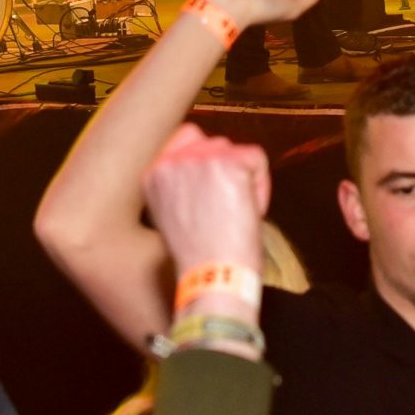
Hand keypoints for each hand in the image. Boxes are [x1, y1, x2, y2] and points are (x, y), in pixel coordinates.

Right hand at [140, 123, 269, 278]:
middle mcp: (172, 160)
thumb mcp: (173, 214)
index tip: (214, 188)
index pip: (187, 136)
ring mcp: (200, 159)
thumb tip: (208, 167)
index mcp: (153, 173)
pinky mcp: (228, 164)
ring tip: (235, 215)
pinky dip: (261, 186)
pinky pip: (256, 160)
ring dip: (244, 180)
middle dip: (229, 173)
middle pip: (217, 144)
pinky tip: (248, 212)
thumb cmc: (199, 257)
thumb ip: (182, 184)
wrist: (212, 278)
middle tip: (226, 211)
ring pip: (237, 152)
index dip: (208, 160)